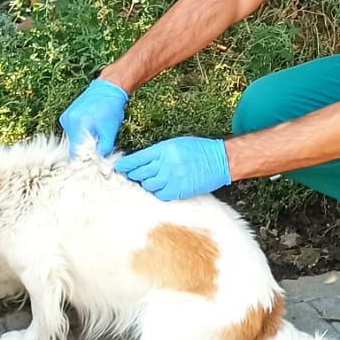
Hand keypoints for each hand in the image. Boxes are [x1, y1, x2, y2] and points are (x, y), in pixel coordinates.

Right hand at [60, 79, 129, 157]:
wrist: (109, 88)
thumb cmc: (111, 108)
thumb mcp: (110, 132)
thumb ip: (104, 149)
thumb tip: (99, 161)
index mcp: (78, 125)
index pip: (75, 153)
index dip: (85, 159)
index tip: (94, 159)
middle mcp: (68, 121)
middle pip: (73, 147)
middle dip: (85, 149)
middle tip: (98, 143)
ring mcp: (66, 117)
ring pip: (72, 139)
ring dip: (83, 141)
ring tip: (95, 131)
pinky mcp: (67, 115)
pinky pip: (72, 131)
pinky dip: (80, 133)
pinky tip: (90, 126)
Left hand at [113, 137, 230, 201]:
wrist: (220, 160)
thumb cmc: (199, 150)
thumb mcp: (176, 144)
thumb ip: (158, 152)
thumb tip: (141, 162)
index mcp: (163, 149)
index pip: (137, 159)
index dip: (126, 165)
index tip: (120, 169)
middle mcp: (165, 163)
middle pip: (140, 174)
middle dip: (135, 176)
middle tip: (133, 177)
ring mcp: (172, 178)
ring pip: (148, 185)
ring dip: (148, 184)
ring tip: (153, 181)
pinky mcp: (179, 190)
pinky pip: (160, 195)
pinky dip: (159, 193)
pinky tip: (164, 188)